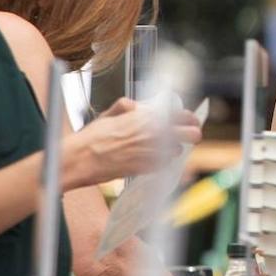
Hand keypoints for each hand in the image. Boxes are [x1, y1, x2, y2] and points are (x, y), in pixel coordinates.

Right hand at [65, 98, 202, 187]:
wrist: (82, 158)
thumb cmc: (93, 136)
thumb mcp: (110, 114)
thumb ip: (127, 107)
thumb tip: (136, 107)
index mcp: (149, 117)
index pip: (185, 116)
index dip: (190, 120)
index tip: (189, 123)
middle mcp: (156, 133)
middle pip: (193, 135)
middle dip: (192, 136)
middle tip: (186, 137)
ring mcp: (154, 152)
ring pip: (178, 151)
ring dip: (171, 150)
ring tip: (157, 149)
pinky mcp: (149, 168)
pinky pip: (164, 165)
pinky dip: (159, 162)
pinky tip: (146, 159)